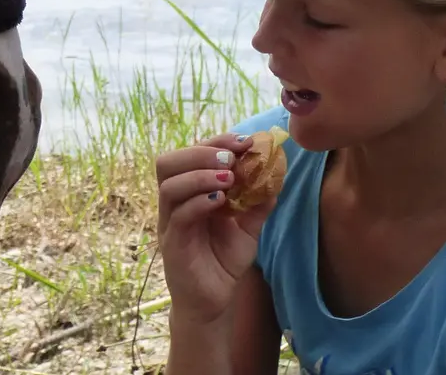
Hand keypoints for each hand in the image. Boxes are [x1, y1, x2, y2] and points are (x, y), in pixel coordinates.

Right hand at [155, 133, 275, 327]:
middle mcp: (173, 203)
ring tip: (228, 178)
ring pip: (169, 185)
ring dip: (199, 175)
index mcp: (188, 192)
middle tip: (231, 158)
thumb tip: (277, 174)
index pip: (191, 154)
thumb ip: (258, 202)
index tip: (245, 142)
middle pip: (168, 162)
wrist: (212, 302)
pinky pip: (179, 215)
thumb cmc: (223, 261)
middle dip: (200, 152)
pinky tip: (221, 202)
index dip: (216, 142)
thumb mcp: (247, 227)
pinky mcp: (173, 243)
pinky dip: (199, 202)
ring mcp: (169, 222)